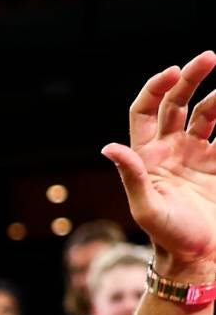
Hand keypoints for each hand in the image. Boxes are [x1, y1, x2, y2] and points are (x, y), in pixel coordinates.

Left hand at [103, 52, 215, 273]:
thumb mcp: (146, 208)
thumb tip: (108, 147)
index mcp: (146, 155)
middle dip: (192, 79)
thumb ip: (131, 175)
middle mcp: (170, 149)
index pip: (144, 111)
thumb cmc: (166, 237)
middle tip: (210, 56)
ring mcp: (197, 155)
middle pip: (178, 104)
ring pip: (208, 114)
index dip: (155, 88)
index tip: (173, 72)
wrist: (197, 258)